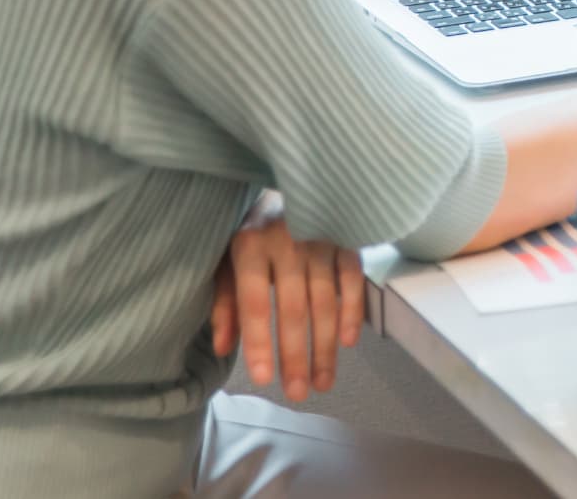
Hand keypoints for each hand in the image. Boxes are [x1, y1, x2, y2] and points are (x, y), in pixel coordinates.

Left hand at [211, 193, 364, 401]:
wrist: (294, 184)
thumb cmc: (254, 232)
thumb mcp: (228, 261)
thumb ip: (224, 302)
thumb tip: (222, 347)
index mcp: (250, 246)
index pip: (255, 302)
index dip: (259, 341)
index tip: (263, 379)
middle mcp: (288, 242)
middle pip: (293, 308)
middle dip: (296, 354)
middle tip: (297, 393)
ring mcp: (323, 241)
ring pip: (326, 301)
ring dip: (325, 346)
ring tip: (322, 382)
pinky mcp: (349, 241)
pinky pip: (354, 281)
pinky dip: (353, 312)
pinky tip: (349, 343)